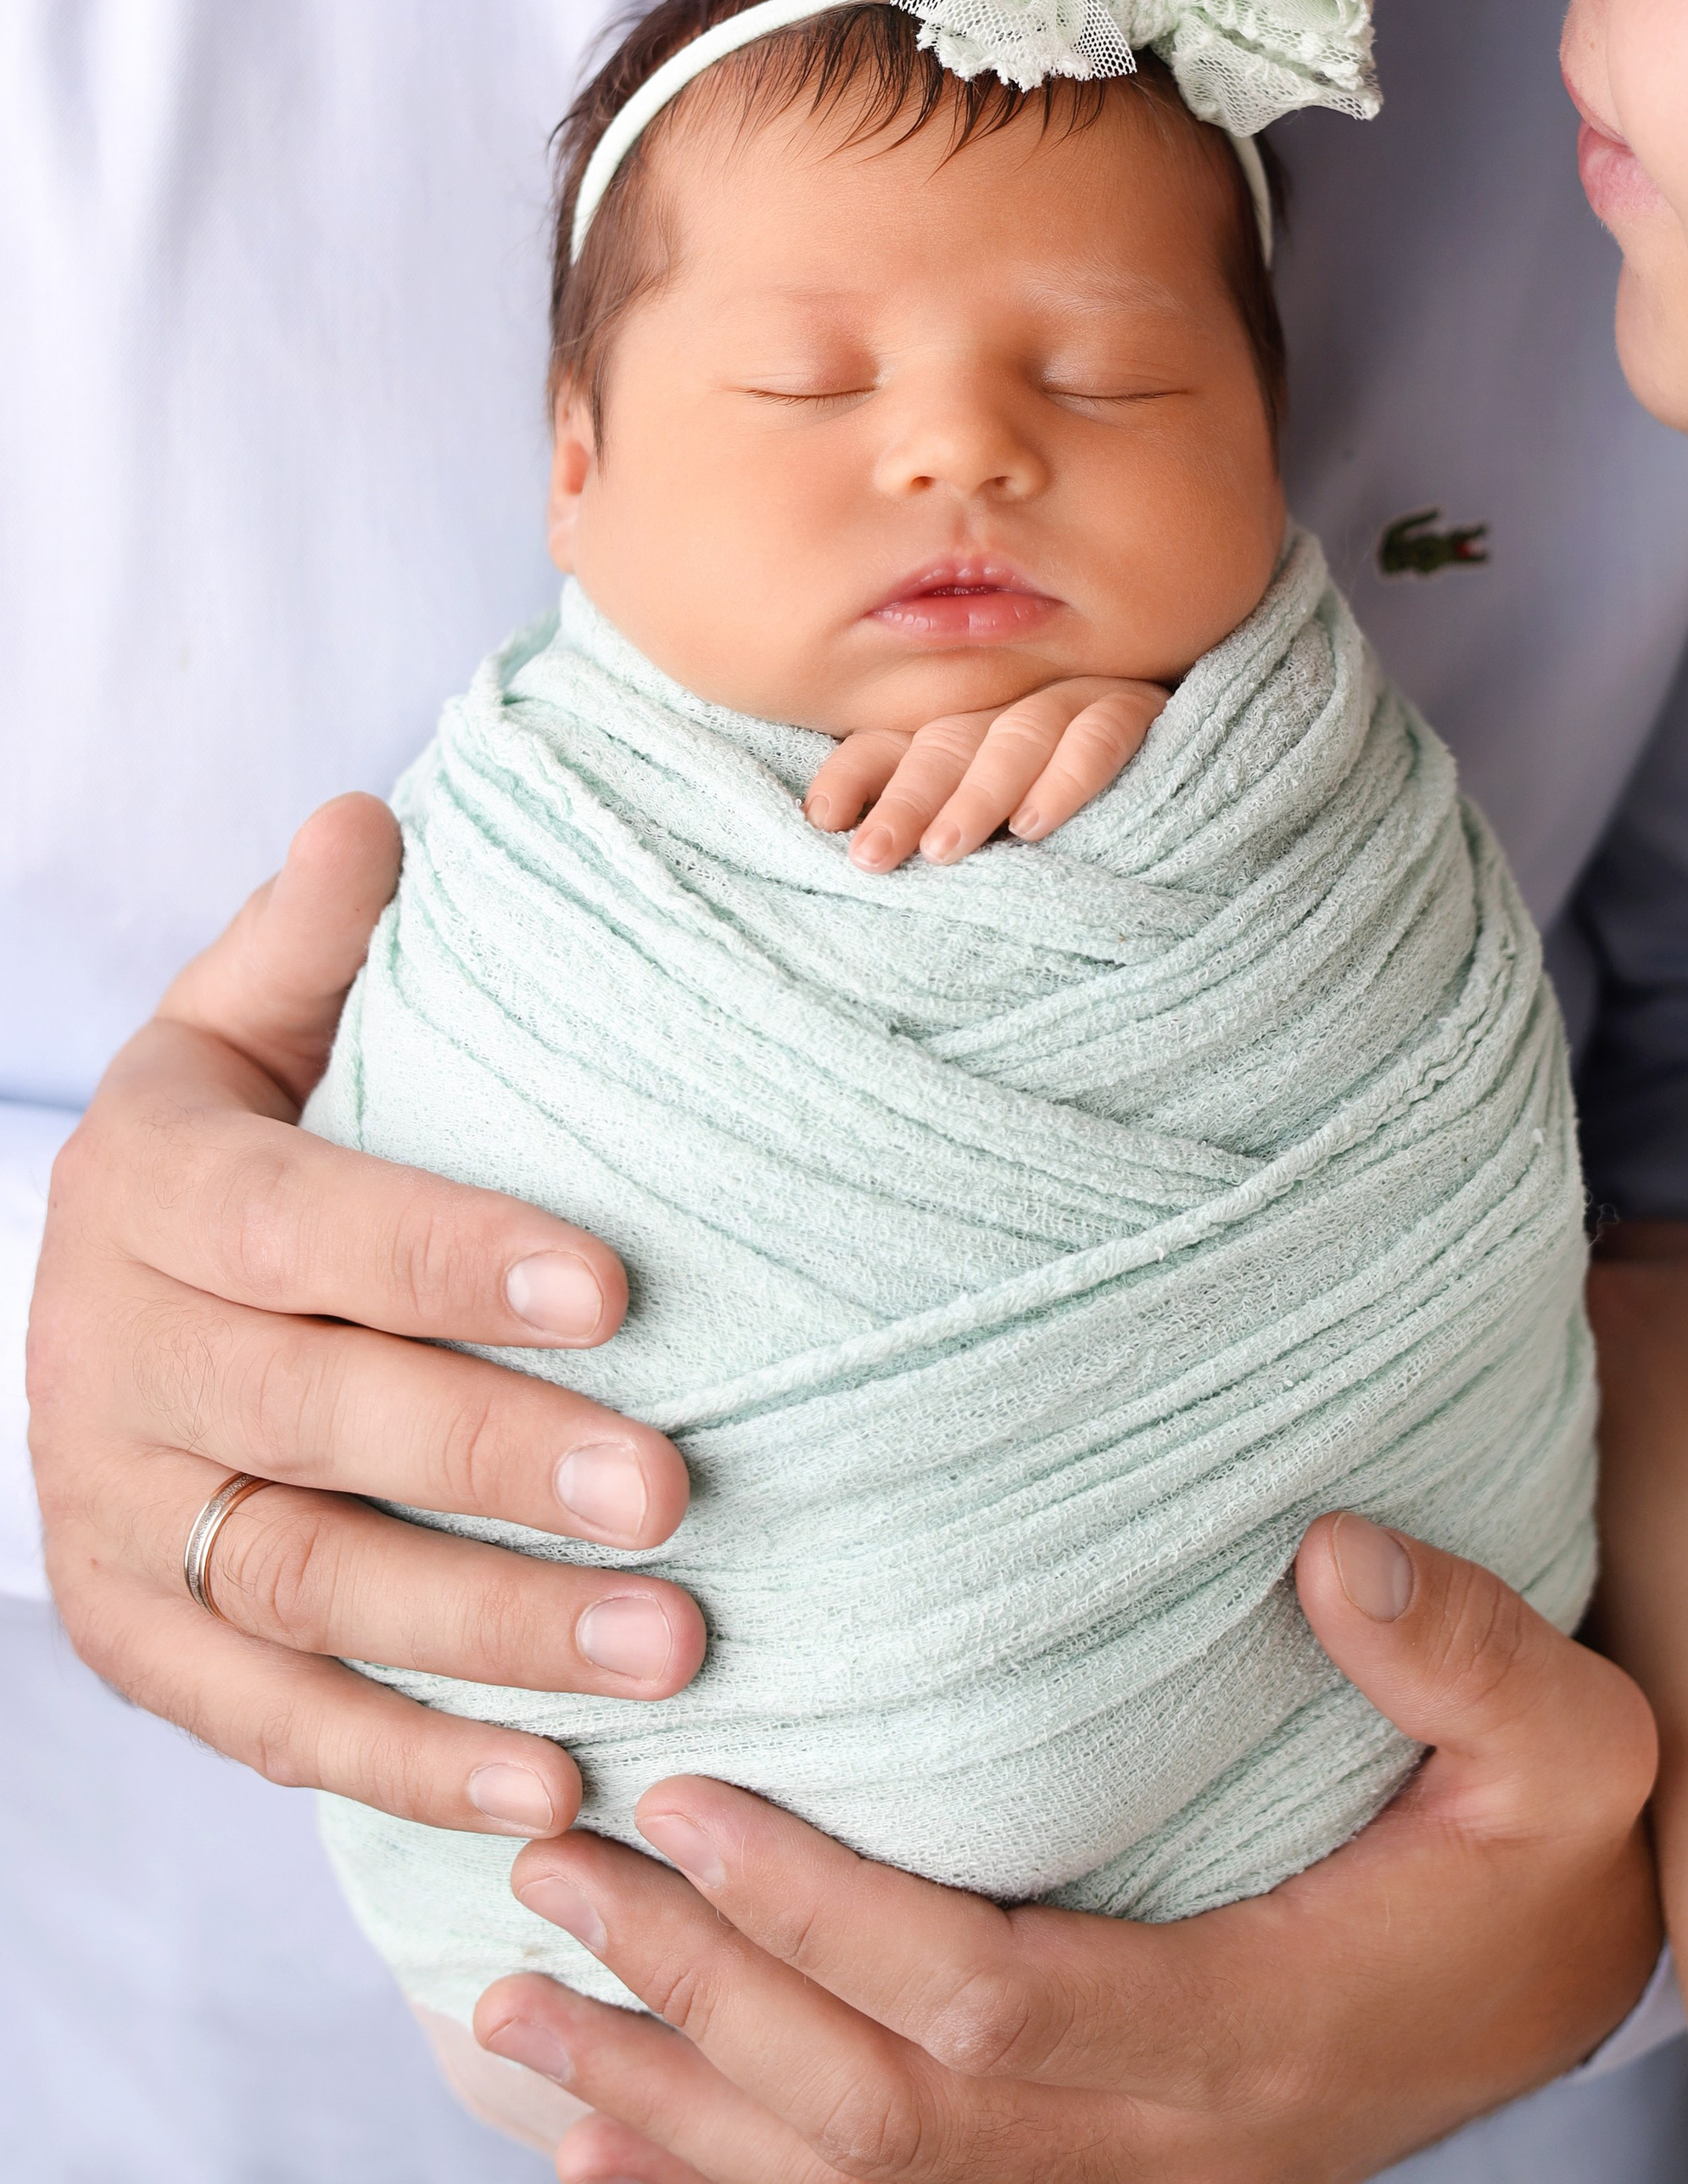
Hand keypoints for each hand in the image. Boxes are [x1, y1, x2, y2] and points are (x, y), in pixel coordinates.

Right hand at [28, 797, 706, 1834]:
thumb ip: (307, 942)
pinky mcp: (138, 1636)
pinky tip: (549, 1790)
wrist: (87, 1294)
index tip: (613, 1288)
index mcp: (154, 1187)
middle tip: (678, 1495)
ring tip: (667, 1652)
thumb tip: (366, 820)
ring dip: (486, 1635)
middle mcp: (116, 1358)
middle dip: (499, 1463)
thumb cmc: (233, 1140)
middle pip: (315, 1420)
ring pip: (303, 1584)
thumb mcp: (238, 1025)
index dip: (448, 1256)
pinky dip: (403, 1763)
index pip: (304, 1225)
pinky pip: (267, 1719)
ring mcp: (116, 1513)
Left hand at [470, 1515, 1660, 2183]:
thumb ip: (1465, 1653)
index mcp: (1248, 2034)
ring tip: (511, 1996)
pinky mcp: (1086, 2181)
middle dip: (696, 2000)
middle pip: (879, 2117)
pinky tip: (594, 2154)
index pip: (987, 1999)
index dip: (824, 1918)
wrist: (1562, 1983)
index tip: (688, 1796)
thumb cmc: (1548, 1843)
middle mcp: (1163, 2150)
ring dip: (670, 2103)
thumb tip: (1329, 1552)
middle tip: (549, 1866)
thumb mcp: (1571, 1739)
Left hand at [804, 680, 1168, 871]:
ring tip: (944, 851)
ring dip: (977, 794)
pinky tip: (1036, 822)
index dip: (855, 773)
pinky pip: (1100, 737)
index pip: (894, 740)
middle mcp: (1009, 705)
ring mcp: (1074, 699)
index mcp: (961, 728)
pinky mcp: (1138, 710)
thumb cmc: (1073, 809)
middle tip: (873, 856)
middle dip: (906, 799)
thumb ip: (934, 824)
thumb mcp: (996, 821)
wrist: (1190, 775)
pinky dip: (1066, 777)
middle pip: (946, 741)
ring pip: (1015, 736)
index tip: (822, 817)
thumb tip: (851, 858)